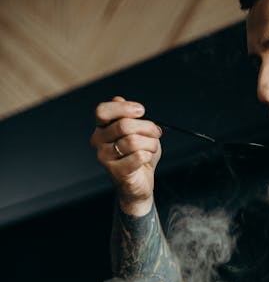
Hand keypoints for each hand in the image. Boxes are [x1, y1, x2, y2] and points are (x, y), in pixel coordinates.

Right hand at [91, 96, 162, 214]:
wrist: (141, 181)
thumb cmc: (139, 154)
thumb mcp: (138, 131)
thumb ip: (128, 115)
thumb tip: (118, 99)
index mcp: (102, 127)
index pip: (103, 111)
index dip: (123, 108)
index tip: (141, 111)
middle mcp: (98, 141)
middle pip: (123, 126)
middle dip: (146, 127)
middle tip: (156, 132)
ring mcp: (104, 157)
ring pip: (132, 141)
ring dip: (150, 143)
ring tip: (152, 147)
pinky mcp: (115, 171)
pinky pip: (137, 157)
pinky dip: (148, 155)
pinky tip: (146, 158)